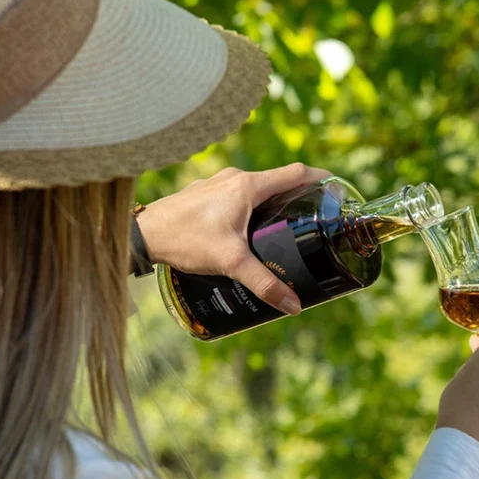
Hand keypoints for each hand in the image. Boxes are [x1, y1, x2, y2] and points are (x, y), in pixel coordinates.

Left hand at [135, 163, 331, 315]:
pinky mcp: (206, 194)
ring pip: (258, 189)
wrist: (143, 234)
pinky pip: (239, 196)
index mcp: (247, 186)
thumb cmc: (185, 239)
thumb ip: (263, 282)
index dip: (320, 180)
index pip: (295, 173)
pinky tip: (251, 232)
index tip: (335, 191)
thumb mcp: (230, 262)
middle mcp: (235, 179)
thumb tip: (293, 305)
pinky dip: (253, 208)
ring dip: (274, 203)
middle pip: (279, 181)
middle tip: (314, 219)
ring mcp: (218, 184)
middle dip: (299, 198)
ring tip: (286, 228)